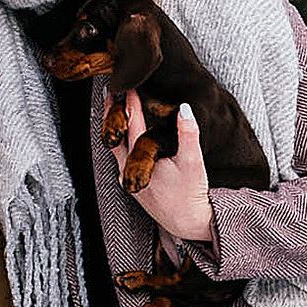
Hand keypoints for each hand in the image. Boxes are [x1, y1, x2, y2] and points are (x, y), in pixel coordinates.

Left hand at [121, 98, 212, 247]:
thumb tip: (185, 108)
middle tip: (112, 91)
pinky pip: (121, 156)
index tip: (131, 83)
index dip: (132, 101)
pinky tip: (127, 134)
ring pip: (115, 146)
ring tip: (116, 108)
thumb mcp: (193, 162)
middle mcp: (127, 168)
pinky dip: (122, 141)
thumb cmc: (190, 194)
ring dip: (116, 126)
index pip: (132, 123)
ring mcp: (127, 176)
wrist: (186, 222)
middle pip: (115, 133)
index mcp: (140, 159)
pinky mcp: (131, 182)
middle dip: (114, 111)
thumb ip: (188, 134)